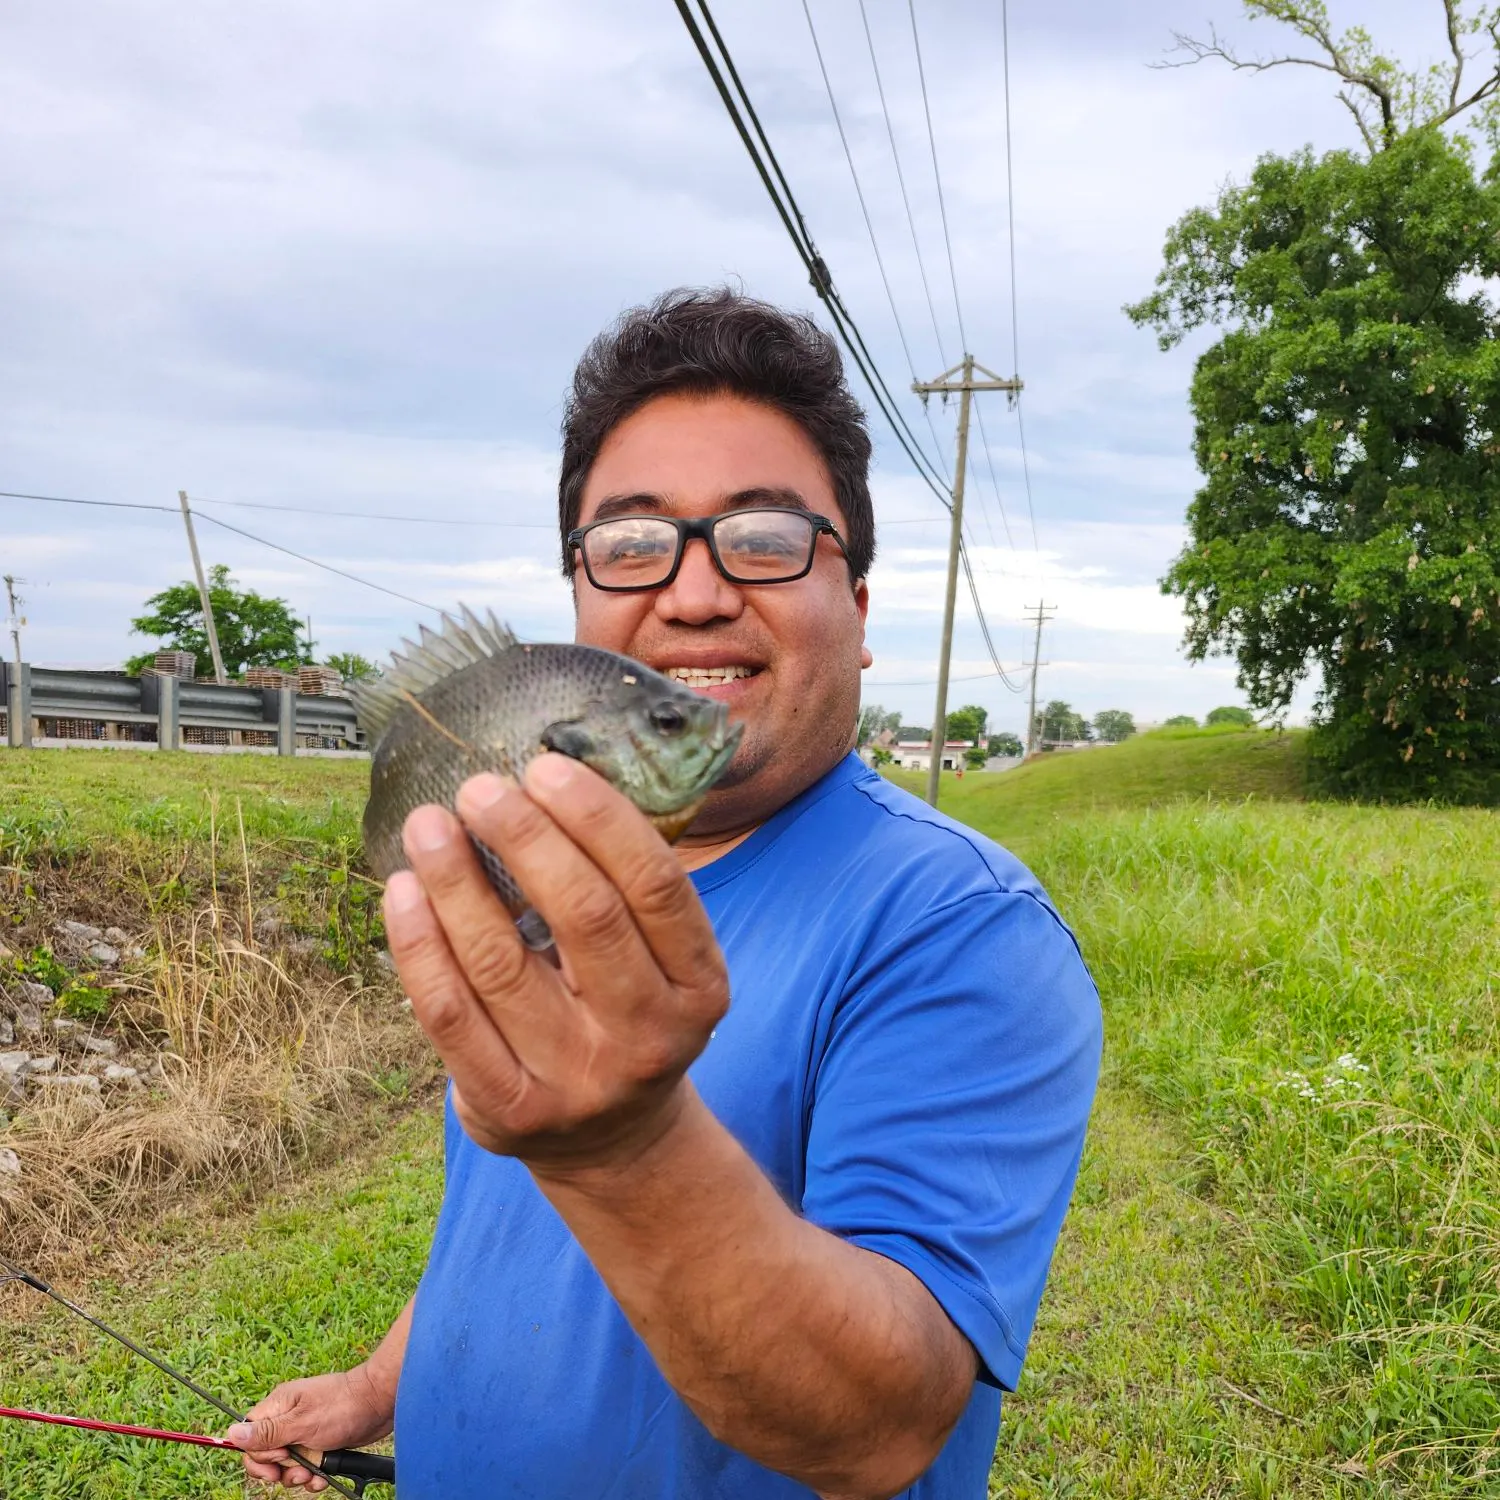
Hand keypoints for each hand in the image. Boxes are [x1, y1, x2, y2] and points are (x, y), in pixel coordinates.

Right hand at [227, 1366, 393, 1491]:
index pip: (249, 1436)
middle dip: (279, 1470)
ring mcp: (305, 1431)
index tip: (277, 1460)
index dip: (257, 1455)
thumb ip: (267, 1433)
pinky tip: (323, 1476)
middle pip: (266, 1454)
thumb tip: (230, 1433)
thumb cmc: (343, 1405)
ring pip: (287, 1465)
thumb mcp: (302, 1423)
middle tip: (295, 1472)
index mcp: (279, 1406)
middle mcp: (289, 1418)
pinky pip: (307, 1467)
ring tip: (313, 1475)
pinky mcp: (320, 1443)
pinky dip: (313, 1476)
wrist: (380, 1403)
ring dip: (298, 1476)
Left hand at [384, 753, 729, 1173]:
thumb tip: (541, 786)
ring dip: (457, 880)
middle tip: (478, 788)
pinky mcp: (510, 1109)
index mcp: (701, 986)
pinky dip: (420, 944)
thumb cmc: (627, 1013)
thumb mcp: (662, 962)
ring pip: (503, 962)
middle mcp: (649, 1035)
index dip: (598, 817)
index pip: (655, 884)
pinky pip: (450, 1015)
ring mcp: (578, 1080)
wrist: (614, 1139)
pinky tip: (404, 891)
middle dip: (525, 838)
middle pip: (584, 916)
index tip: (545, 767)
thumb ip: (621, 890)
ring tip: (428, 824)